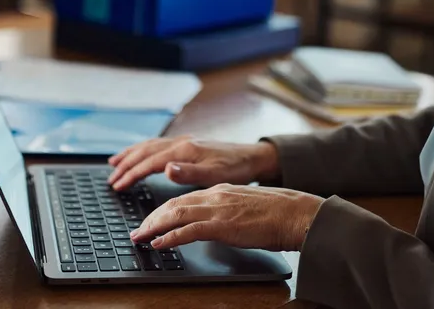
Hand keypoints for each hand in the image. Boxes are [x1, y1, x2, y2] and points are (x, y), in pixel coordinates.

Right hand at [106, 136, 279, 191]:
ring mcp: (184, 142)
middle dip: (126, 164)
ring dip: (131, 154)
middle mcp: (182, 143)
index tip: (118, 185)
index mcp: (185, 151)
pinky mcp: (188, 145)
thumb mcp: (216, 175)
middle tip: (111, 178)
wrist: (254, 158)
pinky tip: (141, 155)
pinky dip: (144, 150)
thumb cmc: (236, 169)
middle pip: (145, 152)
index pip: (150, 162)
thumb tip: (166, 168)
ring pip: (150, 146)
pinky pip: (158, 145)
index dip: (132, 174)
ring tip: (115, 162)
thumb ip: (190, 173)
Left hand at [130, 184, 323, 251]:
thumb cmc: (278, 213)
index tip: (151, 221)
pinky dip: (170, 237)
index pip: (183, 198)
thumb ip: (227, 208)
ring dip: (153, 227)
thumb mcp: (246, 205)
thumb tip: (216, 221)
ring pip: (175, 214)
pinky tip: (159, 244)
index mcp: (221, 189)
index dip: (163, 210)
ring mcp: (218, 209)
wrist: (296, 213)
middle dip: (151, 218)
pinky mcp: (223, 225)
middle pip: (173, 204)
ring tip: (140, 238)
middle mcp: (215, 195)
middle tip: (137, 231)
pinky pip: (188, 230)